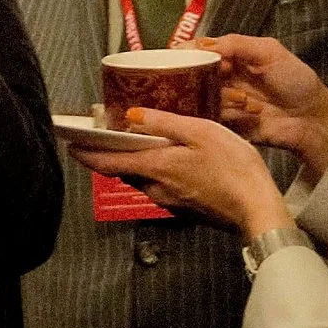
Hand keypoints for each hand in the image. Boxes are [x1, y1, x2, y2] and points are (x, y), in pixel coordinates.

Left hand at [73, 108, 291, 235]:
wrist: (258, 210)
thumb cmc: (232, 166)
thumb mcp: (200, 132)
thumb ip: (164, 123)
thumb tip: (130, 116)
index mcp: (155, 167)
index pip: (107, 163)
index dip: (85, 153)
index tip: (69, 143)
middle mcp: (156, 188)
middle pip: (123, 170)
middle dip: (110, 153)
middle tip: (105, 132)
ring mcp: (170, 201)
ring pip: (142, 178)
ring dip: (134, 161)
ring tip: (136, 139)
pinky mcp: (185, 207)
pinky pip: (160, 185)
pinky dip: (155, 169)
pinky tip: (168, 156)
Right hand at [204, 33, 327, 182]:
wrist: (312, 118)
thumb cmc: (296, 80)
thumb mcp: (269, 51)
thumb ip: (235, 44)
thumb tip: (202, 44)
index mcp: (231, 55)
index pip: (198, 50)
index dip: (190, 52)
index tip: (189, 56)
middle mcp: (222, 77)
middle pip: (193, 74)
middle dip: (203, 76)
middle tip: (224, 76)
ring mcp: (222, 101)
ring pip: (201, 96)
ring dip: (224, 96)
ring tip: (247, 99)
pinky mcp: (225, 123)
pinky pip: (212, 117)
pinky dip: (229, 113)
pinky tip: (251, 112)